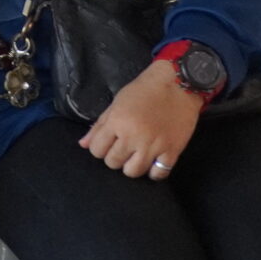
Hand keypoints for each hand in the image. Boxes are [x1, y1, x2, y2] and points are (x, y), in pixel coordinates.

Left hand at [79, 60, 204, 177]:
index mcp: (117, 123)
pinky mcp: (172, 151)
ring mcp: (153, 146)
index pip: (97, 149)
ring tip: (134, 157)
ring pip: (133, 171)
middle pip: (113, 162)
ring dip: (130, 167)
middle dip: (113, 158)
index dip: (98, 148)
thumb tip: (83, 144)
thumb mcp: (116, 103)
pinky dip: (153, 172)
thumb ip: (99, 125)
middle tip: (121, 149)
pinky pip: (158, 174)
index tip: (106, 144)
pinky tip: (152, 163)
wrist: (177, 86)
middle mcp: (133, 137)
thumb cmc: (143, 91)